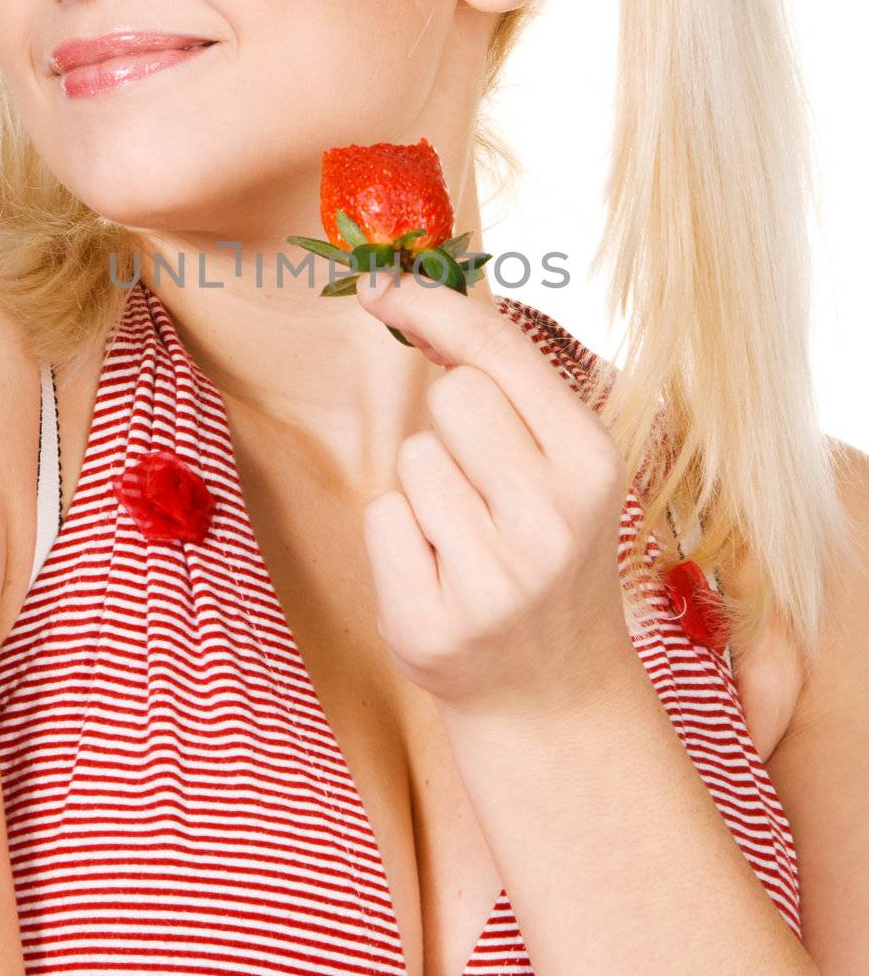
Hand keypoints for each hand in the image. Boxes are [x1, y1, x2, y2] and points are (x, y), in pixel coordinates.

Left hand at [354, 270, 639, 723]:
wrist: (552, 689)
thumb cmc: (544, 549)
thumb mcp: (561, 465)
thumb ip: (508, 385)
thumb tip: (410, 294)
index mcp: (593, 464)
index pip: (502, 352)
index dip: (434, 305)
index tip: (383, 285)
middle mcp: (554, 522)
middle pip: (452, 397)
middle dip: (449, 423)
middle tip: (480, 480)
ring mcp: (494, 582)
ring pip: (411, 461)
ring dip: (425, 489)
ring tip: (467, 539)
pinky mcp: (433, 627)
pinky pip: (381, 520)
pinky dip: (399, 538)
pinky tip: (440, 576)